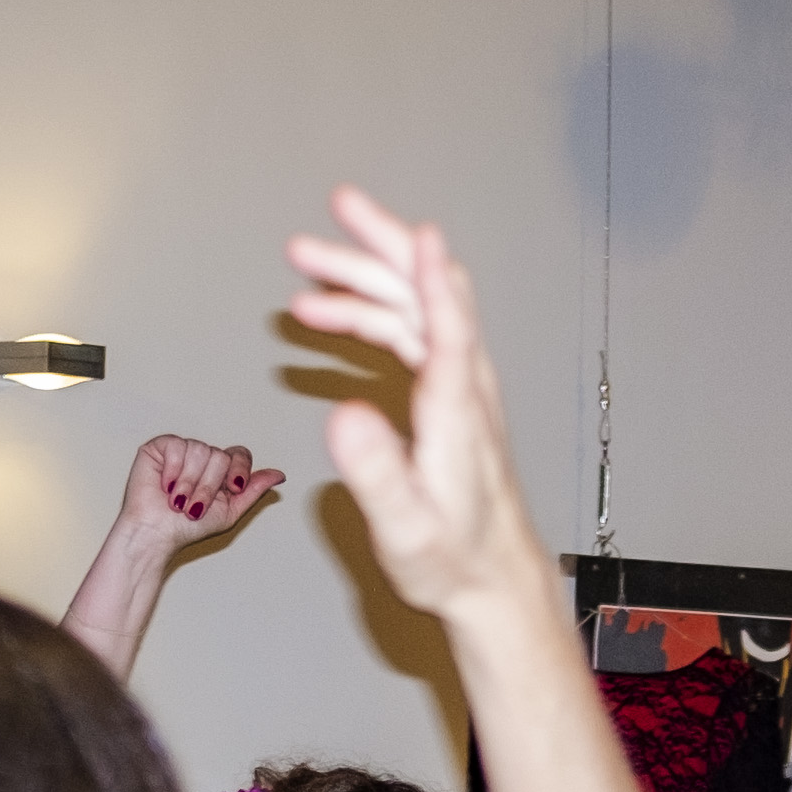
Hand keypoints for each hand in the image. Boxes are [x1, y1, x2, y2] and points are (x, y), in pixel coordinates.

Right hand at [111, 432, 285, 555]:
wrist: (156, 534)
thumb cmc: (187, 528)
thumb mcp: (230, 512)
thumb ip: (253, 490)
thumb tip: (280, 475)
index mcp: (219, 470)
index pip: (239, 454)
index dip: (239, 469)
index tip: (233, 488)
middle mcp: (202, 456)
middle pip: (220, 455)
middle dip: (209, 487)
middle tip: (193, 507)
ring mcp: (181, 450)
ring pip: (200, 451)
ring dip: (189, 484)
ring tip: (177, 501)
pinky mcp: (160, 447)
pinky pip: (177, 446)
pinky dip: (173, 471)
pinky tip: (165, 486)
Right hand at [284, 191, 546, 625]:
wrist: (490, 580)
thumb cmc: (451, 559)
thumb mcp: (404, 528)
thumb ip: (376, 472)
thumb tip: (341, 417)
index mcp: (456, 411)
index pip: (450, 326)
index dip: (432, 277)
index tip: (417, 230)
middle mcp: (463, 388)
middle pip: (428, 295)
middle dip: (378, 250)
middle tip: (334, 212)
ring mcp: (457, 389)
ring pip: (413, 308)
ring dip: (360, 281)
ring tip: (300, 268)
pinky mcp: (446, 398)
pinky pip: (409, 335)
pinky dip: (366, 318)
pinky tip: (322, 322)